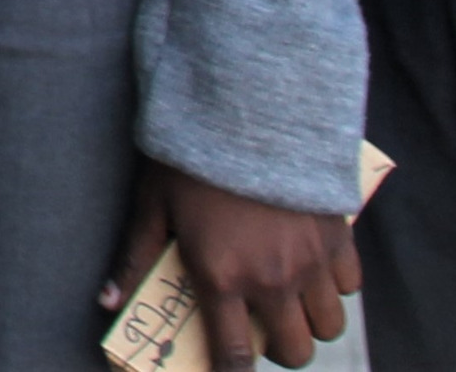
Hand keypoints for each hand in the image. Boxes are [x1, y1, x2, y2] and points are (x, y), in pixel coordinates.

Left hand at [97, 162, 356, 368]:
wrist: (246, 108)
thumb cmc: (191, 158)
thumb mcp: (152, 206)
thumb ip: (133, 258)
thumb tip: (105, 300)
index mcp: (222, 279)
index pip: (234, 357)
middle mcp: (271, 280)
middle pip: (296, 352)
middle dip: (281, 351)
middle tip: (264, 329)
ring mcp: (310, 261)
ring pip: (329, 326)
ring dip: (311, 322)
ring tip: (291, 301)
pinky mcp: (338, 237)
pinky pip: (350, 285)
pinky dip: (335, 285)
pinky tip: (314, 267)